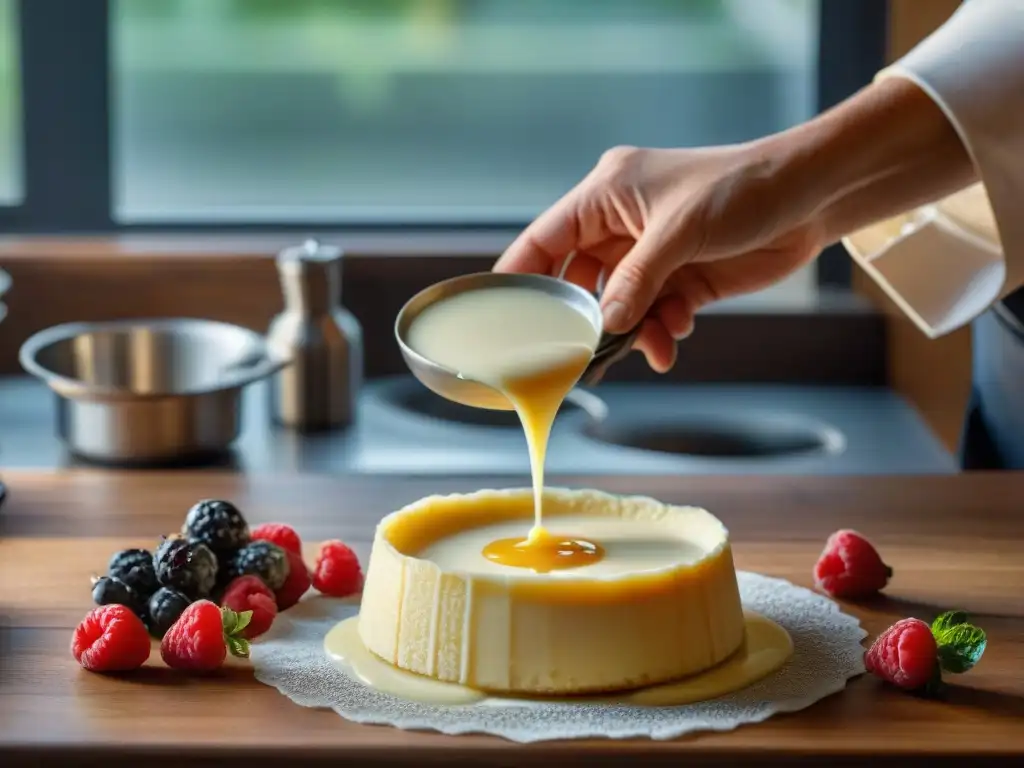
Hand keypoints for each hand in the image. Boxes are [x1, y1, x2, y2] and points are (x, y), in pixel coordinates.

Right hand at [494, 143, 826, 371]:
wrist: (810, 197)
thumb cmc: (742, 188)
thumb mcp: (680, 231)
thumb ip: (637, 280)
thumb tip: (605, 324)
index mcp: (607, 195)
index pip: (547, 237)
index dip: (521, 273)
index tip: (500, 313)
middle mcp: (622, 225)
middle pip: (580, 281)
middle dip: (584, 318)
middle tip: (577, 355)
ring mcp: (651, 255)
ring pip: (619, 305)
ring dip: (631, 331)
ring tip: (651, 348)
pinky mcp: (682, 279)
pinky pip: (654, 314)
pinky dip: (661, 330)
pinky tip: (675, 338)